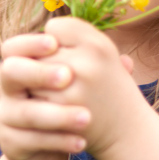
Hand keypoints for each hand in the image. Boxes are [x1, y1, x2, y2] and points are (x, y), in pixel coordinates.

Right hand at [0, 32, 91, 159]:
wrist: (50, 149)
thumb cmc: (66, 108)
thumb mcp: (76, 87)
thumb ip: (92, 71)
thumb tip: (127, 62)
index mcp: (22, 68)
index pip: (14, 47)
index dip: (31, 43)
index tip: (55, 43)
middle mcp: (8, 90)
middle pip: (11, 72)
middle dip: (39, 72)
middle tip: (68, 76)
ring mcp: (6, 117)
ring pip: (26, 113)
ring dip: (58, 115)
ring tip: (86, 118)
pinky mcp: (10, 143)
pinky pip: (32, 141)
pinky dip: (58, 141)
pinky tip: (82, 143)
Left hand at [31, 18, 138, 159]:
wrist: (128, 132)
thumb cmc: (109, 89)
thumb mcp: (104, 57)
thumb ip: (72, 39)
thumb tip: (30, 41)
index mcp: (98, 43)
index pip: (54, 27)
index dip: (55, 42)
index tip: (65, 56)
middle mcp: (89, 58)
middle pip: (39, 49)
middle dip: (43, 63)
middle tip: (59, 78)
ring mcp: (74, 83)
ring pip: (31, 72)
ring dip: (35, 83)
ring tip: (55, 93)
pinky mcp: (61, 107)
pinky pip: (32, 96)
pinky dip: (36, 102)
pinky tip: (51, 109)